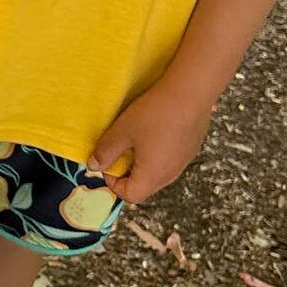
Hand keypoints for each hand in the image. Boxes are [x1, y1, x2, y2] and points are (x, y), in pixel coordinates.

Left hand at [88, 78, 213, 203]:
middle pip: (144, 186)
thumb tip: (94, 166)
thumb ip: (105, 151)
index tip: (108, 160)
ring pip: (157, 173)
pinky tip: (155, 130)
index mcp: (153, 176)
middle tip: (120, 147)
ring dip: (142, 162)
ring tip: (136, 138)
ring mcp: (184, 162)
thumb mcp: (122, 131)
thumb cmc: (154, 113)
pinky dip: (157, 153)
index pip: (130, 195)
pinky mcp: (191, 149)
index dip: (113, 183)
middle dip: (126, 172)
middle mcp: (171, 175)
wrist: (191, 91)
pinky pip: (169, 160)